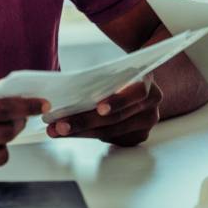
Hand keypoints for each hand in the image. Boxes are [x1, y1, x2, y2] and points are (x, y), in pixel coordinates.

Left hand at [45, 76, 163, 146]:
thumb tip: (68, 86)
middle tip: (59, 125)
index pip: (136, 93)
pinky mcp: (137, 136)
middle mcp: (150, 106)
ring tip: (57, 130)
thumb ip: (102, 77)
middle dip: (84, 122)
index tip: (99, 108)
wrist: (135, 81)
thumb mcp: (115, 70)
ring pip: (109, 131)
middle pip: (116, 118)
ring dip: (80, 132)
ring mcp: (146, 124)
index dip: (118, 101)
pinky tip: (71, 132)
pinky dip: (89, 135)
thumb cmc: (119, 74)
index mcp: (147, 83)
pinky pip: (110, 138)